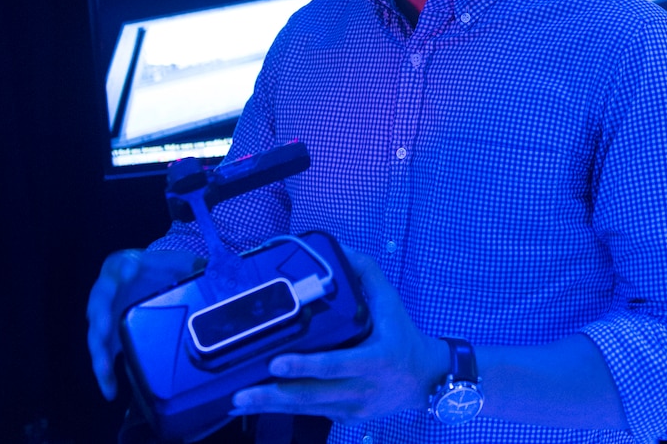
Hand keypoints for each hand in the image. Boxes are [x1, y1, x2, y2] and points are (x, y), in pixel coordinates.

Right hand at [85, 248, 201, 399]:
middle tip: (106, 330)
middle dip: (102, 316)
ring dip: (100, 353)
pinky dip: (105, 374)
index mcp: (126, 264)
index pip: (121, 264)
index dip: (124, 269)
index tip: (131, 271)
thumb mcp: (181, 263)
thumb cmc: (166, 270)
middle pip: (100, 302)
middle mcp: (110, 289)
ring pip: (96, 333)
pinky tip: (111, 390)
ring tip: (105, 370)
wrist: (158, 281)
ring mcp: (107, 314)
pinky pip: (103, 356)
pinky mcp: (109, 337)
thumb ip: (195, 266)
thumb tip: (216, 272)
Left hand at [229, 247, 447, 421]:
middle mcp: (363, 388)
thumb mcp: (391, 302)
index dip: (304, 366)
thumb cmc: (404, 336)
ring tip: (239, 401)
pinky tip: (259, 405)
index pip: (334, 365)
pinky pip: (312, 413)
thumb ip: (366, 274)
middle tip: (240, 394)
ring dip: (270, 406)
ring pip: (306, 409)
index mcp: (375, 360)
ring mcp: (354, 407)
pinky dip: (284, 410)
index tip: (276, 363)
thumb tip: (341, 249)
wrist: (427, 379)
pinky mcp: (348, 418)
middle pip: (311, 395)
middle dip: (273, 395)